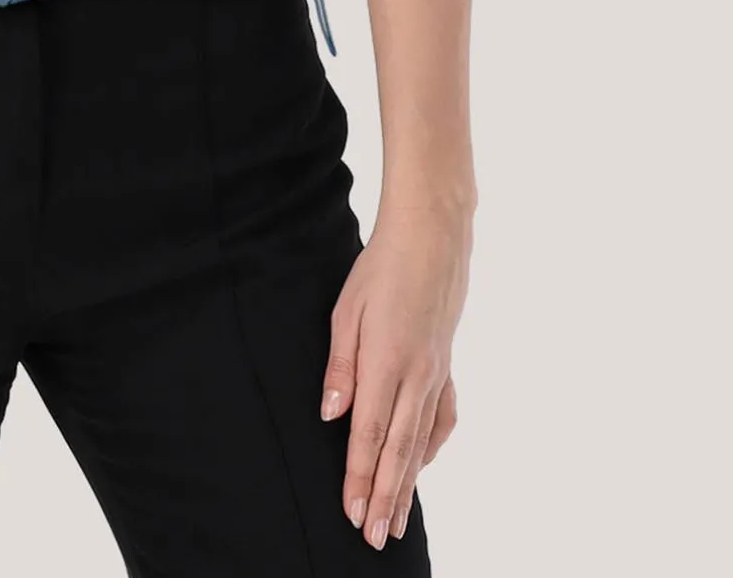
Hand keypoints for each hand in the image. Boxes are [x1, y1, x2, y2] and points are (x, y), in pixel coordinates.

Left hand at [319, 202, 471, 549]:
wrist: (432, 237)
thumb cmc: (381, 268)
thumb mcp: (347, 310)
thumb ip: (340, 367)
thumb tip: (331, 416)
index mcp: (387, 363)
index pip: (369, 435)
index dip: (360, 479)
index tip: (352, 514)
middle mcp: (417, 377)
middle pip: (398, 451)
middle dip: (384, 498)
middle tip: (373, 540)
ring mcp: (436, 374)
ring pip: (421, 442)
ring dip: (408, 485)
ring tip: (397, 522)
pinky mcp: (446, 366)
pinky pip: (441, 417)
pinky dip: (430, 447)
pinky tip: (420, 464)